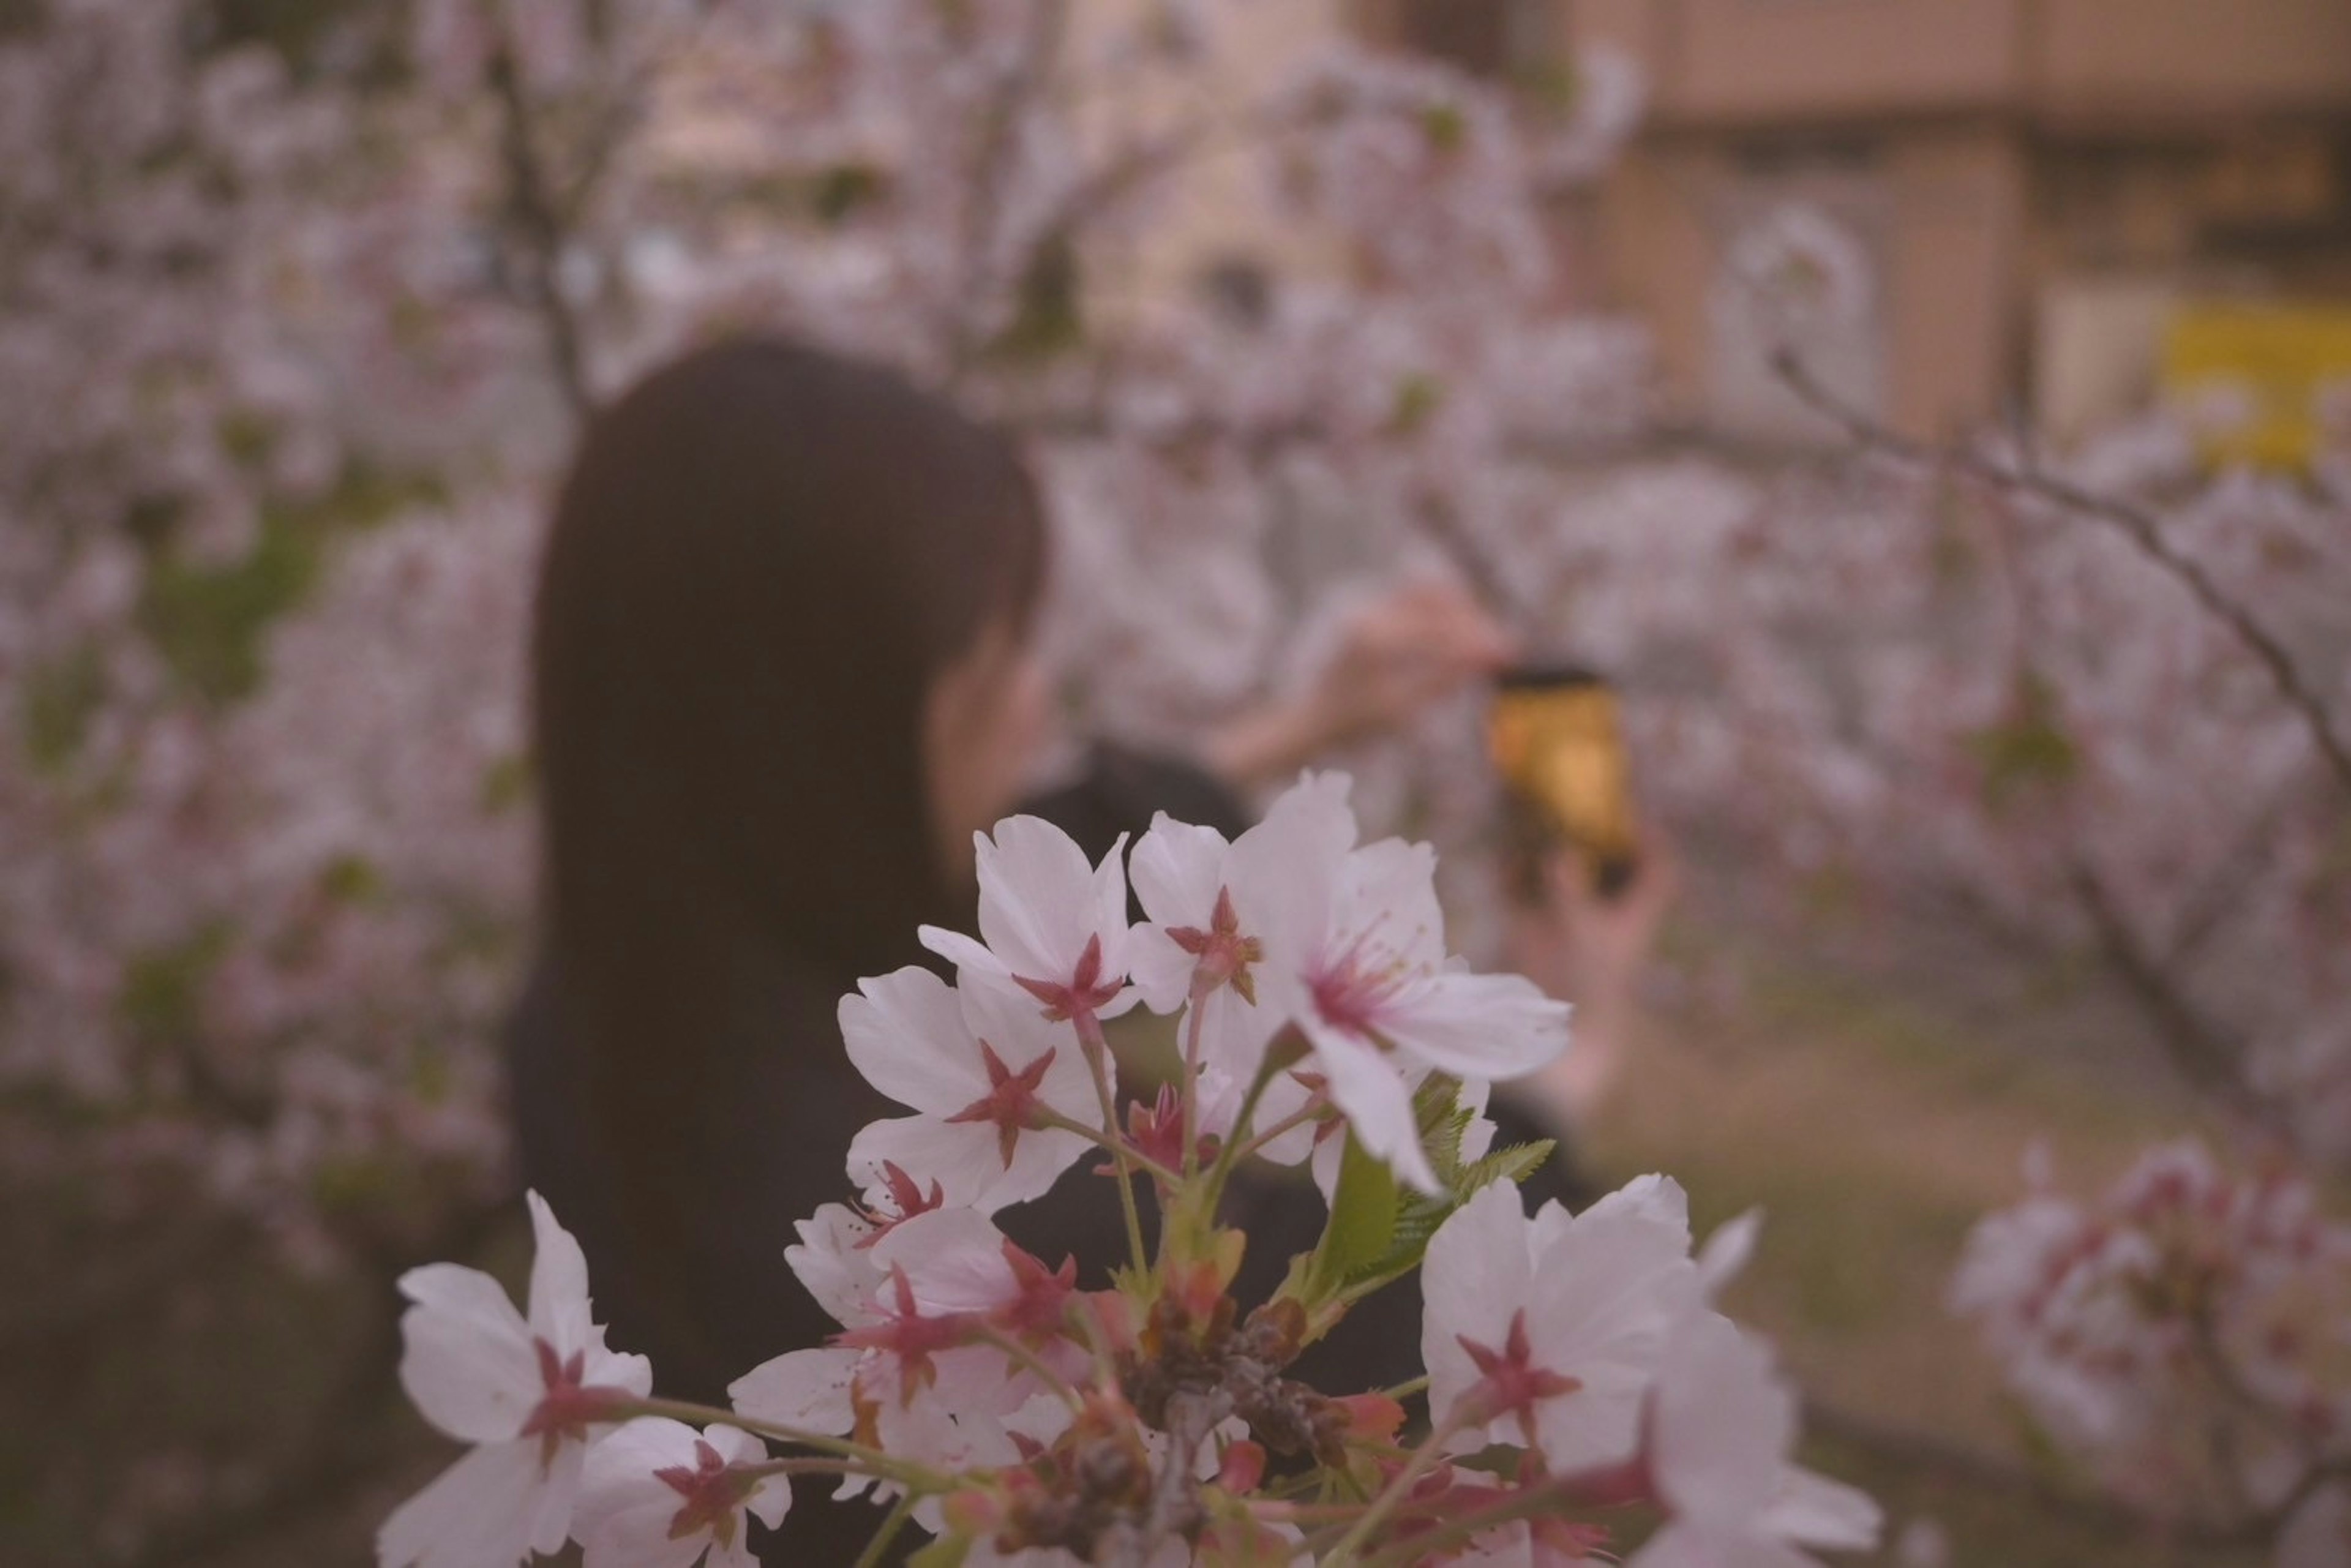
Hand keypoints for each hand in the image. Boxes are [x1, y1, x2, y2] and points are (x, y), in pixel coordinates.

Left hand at [1202, 577, 1513, 786]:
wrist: (1309, 719)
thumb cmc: (1352, 724)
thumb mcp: (1400, 710)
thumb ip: (1442, 680)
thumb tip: (1487, 658)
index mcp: (1372, 641)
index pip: (1440, 631)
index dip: (1479, 641)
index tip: (1510, 654)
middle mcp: (1367, 613)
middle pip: (1436, 600)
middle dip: (1474, 622)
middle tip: (1503, 649)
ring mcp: (1364, 604)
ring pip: (1426, 589)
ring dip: (1458, 610)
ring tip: (1480, 641)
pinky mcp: (1367, 606)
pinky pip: (1412, 595)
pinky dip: (1439, 610)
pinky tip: (1456, 635)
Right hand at [1505, 834, 1677, 1126]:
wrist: (1545, 1055)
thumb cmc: (1577, 997)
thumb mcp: (1581, 939)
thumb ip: (1571, 892)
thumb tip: (1561, 853)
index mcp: (1630, 923)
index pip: (1657, 874)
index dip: (1650, 841)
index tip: (1631, 812)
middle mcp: (1599, 921)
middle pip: (1603, 864)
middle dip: (1586, 830)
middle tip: (1569, 798)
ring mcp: (1561, 929)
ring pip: (1558, 874)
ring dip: (1544, 843)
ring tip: (1530, 808)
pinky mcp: (1525, 937)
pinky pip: (1521, 892)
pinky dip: (1513, 870)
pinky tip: (1505, 848)